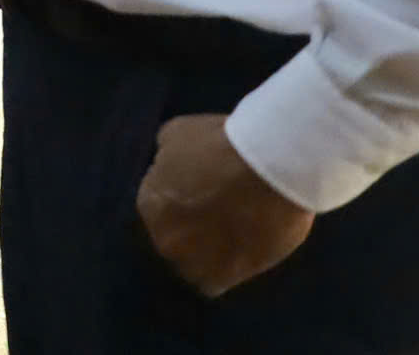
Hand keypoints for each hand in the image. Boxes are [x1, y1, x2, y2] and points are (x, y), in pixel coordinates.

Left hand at [137, 114, 314, 295]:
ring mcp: (195, 261)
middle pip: (171, 241)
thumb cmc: (221, 145)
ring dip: (203, 257)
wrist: (269, 167)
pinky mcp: (227, 276)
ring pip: (191, 267)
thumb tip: (165, 165)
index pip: (155, 212)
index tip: (197, 200)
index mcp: (149, 204)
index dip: (177, 206)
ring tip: (226, 241)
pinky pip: (214, 283)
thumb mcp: (176, 135)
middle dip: (188, 232)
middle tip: (214, 220)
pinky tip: (236, 258)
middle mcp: (166, 237)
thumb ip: (165, 156)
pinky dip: (223, 273)